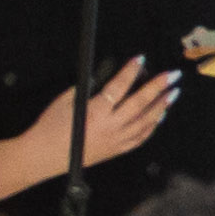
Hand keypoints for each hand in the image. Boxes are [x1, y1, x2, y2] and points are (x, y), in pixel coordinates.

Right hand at [44, 55, 175, 169]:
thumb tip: (103, 79)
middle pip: (140, 104)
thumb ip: (86, 88)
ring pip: (145, 122)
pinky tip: (159, 116)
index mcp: (95, 112)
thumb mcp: (64, 101)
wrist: (42, 156)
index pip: (119, 87)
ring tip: (172, 94)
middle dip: (158, 87)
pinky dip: (152, 127)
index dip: (131, 71)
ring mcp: (115, 140)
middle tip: (172, 76)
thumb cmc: (50, 129)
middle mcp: (109, 126)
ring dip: (161, 106)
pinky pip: (139, 138)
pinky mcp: (115, 150)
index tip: (140, 59)